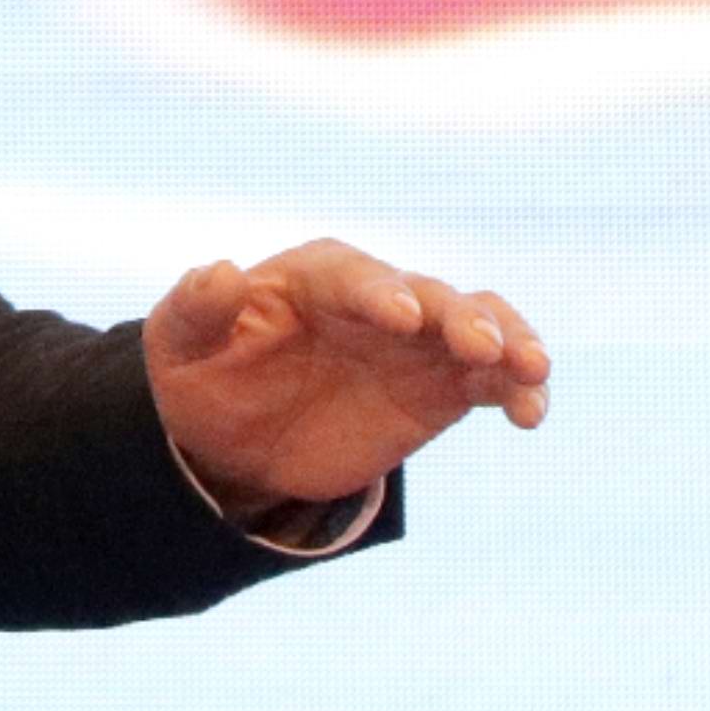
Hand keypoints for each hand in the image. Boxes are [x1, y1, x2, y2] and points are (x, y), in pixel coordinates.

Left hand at [143, 238, 547, 524]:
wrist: (234, 438)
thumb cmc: (202, 374)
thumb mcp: (177, 346)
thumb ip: (196, 310)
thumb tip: (218, 272)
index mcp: (316, 276)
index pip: (355, 277)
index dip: (380, 293)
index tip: (404, 318)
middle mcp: (378, 300)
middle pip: (432, 297)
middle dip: (461, 318)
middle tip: (480, 347)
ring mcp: (418, 342)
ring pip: (479, 326)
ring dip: (509, 341)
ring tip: (531, 372)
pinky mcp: (442, 387)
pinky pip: (491, 380)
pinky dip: (518, 389)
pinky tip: (531, 412)